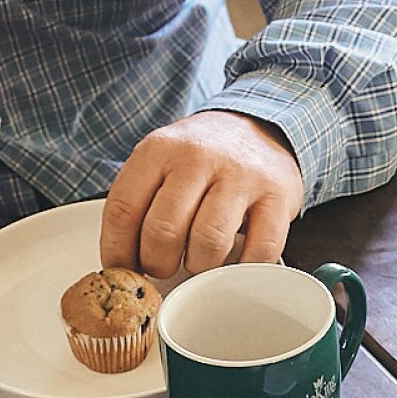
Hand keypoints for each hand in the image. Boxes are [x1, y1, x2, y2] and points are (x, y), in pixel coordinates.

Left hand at [99, 110, 303, 277]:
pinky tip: (235, 264)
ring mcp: (241, 176)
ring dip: (200, 267)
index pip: (124, 209)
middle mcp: (198, 158)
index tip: (123, 270)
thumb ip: (140, 202)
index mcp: (159, 149)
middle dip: (158, 264)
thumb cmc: (203, 158)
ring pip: (208, 244)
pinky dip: (243, 270)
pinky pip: (258, 251)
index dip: (118, 251)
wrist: (260, 127)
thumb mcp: (161, 161)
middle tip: (163, 268)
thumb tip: (123, 264)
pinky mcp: (278, 197)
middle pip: (163, 231)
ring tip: (200, 261)